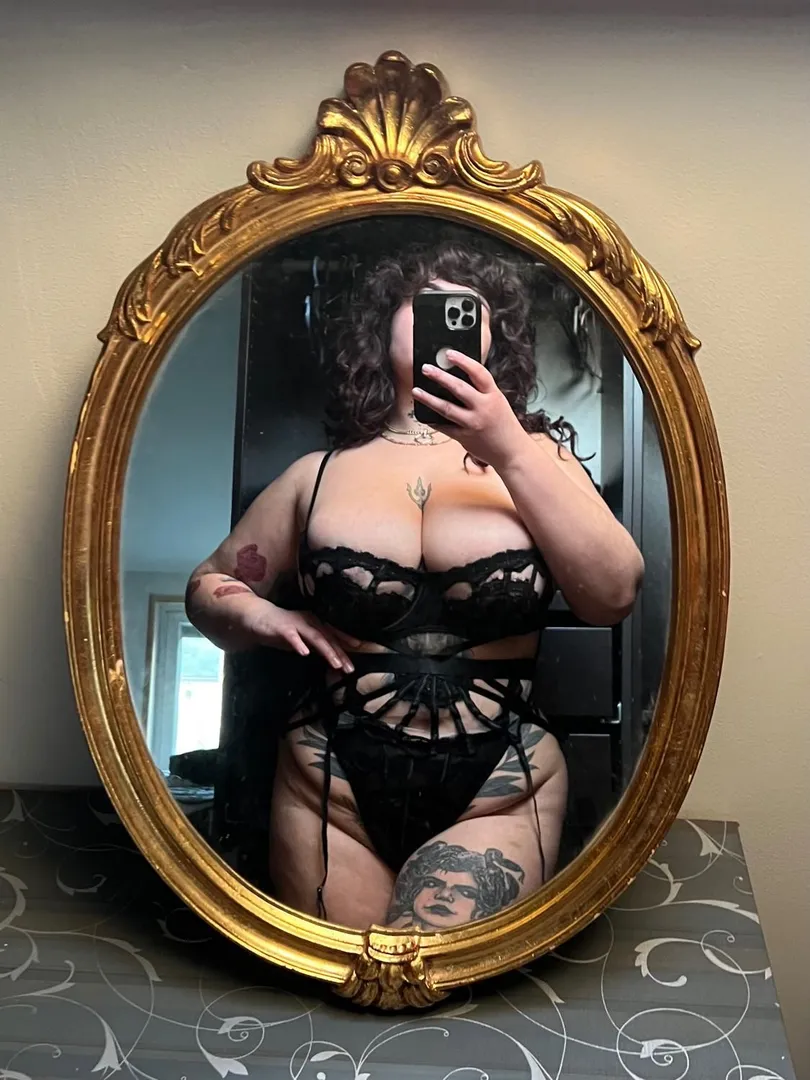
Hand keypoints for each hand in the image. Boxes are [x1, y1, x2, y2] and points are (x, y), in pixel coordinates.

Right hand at [243, 602, 356, 672]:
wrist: (257, 618)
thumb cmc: (283, 630)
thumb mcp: (304, 640)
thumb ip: (318, 647)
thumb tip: (337, 659)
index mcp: (316, 623)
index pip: (334, 634)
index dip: (347, 642)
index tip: (362, 651)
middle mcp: (309, 621)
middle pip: (328, 637)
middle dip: (340, 653)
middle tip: (350, 668)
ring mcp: (296, 624)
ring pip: (315, 637)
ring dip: (326, 650)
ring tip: (335, 664)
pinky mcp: (281, 628)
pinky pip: (291, 636)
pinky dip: (299, 644)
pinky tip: (305, 653)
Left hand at [412, 350, 529, 468]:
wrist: (511, 452)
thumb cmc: (504, 425)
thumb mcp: (498, 402)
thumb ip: (481, 391)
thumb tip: (457, 377)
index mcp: (493, 395)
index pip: (478, 372)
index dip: (463, 361)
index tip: (449, 353)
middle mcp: (483, 408)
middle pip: (459, 388)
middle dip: (440, 377)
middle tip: (425, 368)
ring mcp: (473, 423)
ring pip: (446, 408)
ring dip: (428, 399)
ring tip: (416, 391)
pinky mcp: (464, 437)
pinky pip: (444, 427)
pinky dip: (432, 420)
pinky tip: (423, 414)